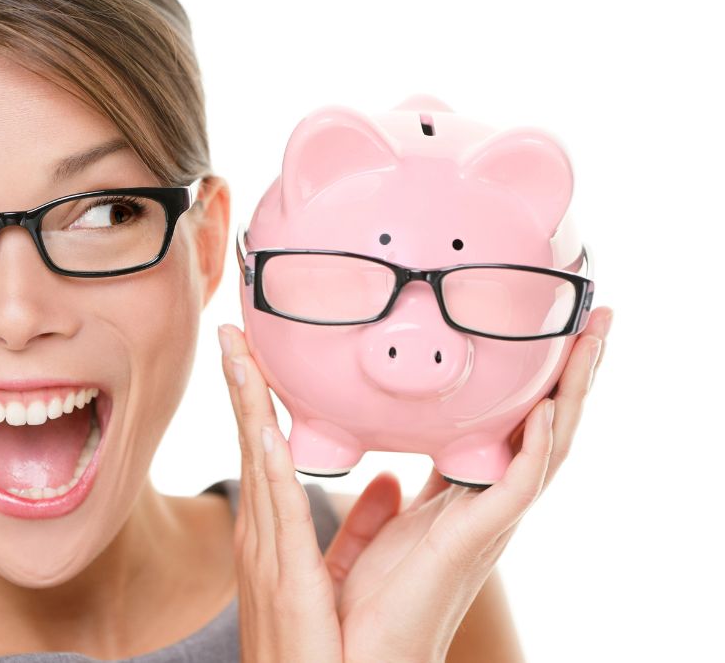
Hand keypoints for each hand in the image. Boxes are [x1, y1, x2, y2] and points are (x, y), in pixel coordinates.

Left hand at [219, 306, 611, 662]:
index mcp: (460, 505)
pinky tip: (552, 407)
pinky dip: (539, 446)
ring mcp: (488, 524)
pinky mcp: (476, 541)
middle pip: (541, 428)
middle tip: (591, 319)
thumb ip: (384, 505)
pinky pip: (518, 485)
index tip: (543, 339)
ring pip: (547, 446)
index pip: (507, 433)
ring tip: (592, 339)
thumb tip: (388, 476)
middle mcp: (485, 509)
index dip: (531, 389)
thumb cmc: (365, 609)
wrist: (356, 660)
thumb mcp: (375, 538)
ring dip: (574, 393)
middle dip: (569, 376)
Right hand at [219, 324, 343, 662]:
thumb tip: (391, 479)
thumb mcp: (344, 574)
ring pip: (256, 463)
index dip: (258, 395)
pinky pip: (278, 513)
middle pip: (251, 443)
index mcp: (277, 533)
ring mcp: (265, 555)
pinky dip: (267, 467)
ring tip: (237, 352)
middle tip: (231, 328)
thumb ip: (366, 524)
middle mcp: (263, 536)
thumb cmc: (327, 648)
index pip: (267, 448)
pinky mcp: (284, 578)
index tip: (252, 348)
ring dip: (246, 404)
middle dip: (241, 382)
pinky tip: (264, 429)